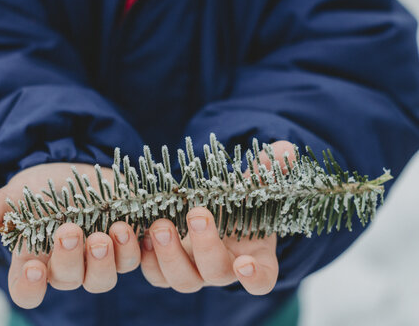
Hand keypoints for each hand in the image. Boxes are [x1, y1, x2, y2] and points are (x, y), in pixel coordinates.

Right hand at [0, 163, 141, 308]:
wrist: (80, 172)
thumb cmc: (45, 187)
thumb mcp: (22, 190)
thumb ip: (0, 205)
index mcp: (35, 261)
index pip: (27, 291)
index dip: (30, 288)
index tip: (34, 267)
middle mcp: (67, 267)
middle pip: (69, 281)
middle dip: (70, 259)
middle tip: (71, 231)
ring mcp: (98, 259)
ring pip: (103, 278)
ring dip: (106, 258)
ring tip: (111, 230)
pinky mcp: (124, 246)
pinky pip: (132, 258)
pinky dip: (131, 246)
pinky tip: (129, 227)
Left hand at [139, 140, 294, 294]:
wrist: (208, 208)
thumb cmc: (236, 200)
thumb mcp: (251, 183)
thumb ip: (268, 169)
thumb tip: (286, 149)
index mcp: (252, 256)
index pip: (261, 279)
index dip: (255, 278)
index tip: (245, 264)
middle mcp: (223, 270)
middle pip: (217, 274)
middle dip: (206, 246)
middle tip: (197, 214)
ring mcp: (194, 271)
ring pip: (183, 280)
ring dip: (170, 256)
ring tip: (161, 224)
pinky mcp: (166, 268)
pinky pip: (156, 275)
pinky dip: (148, 258)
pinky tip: (142, 232)